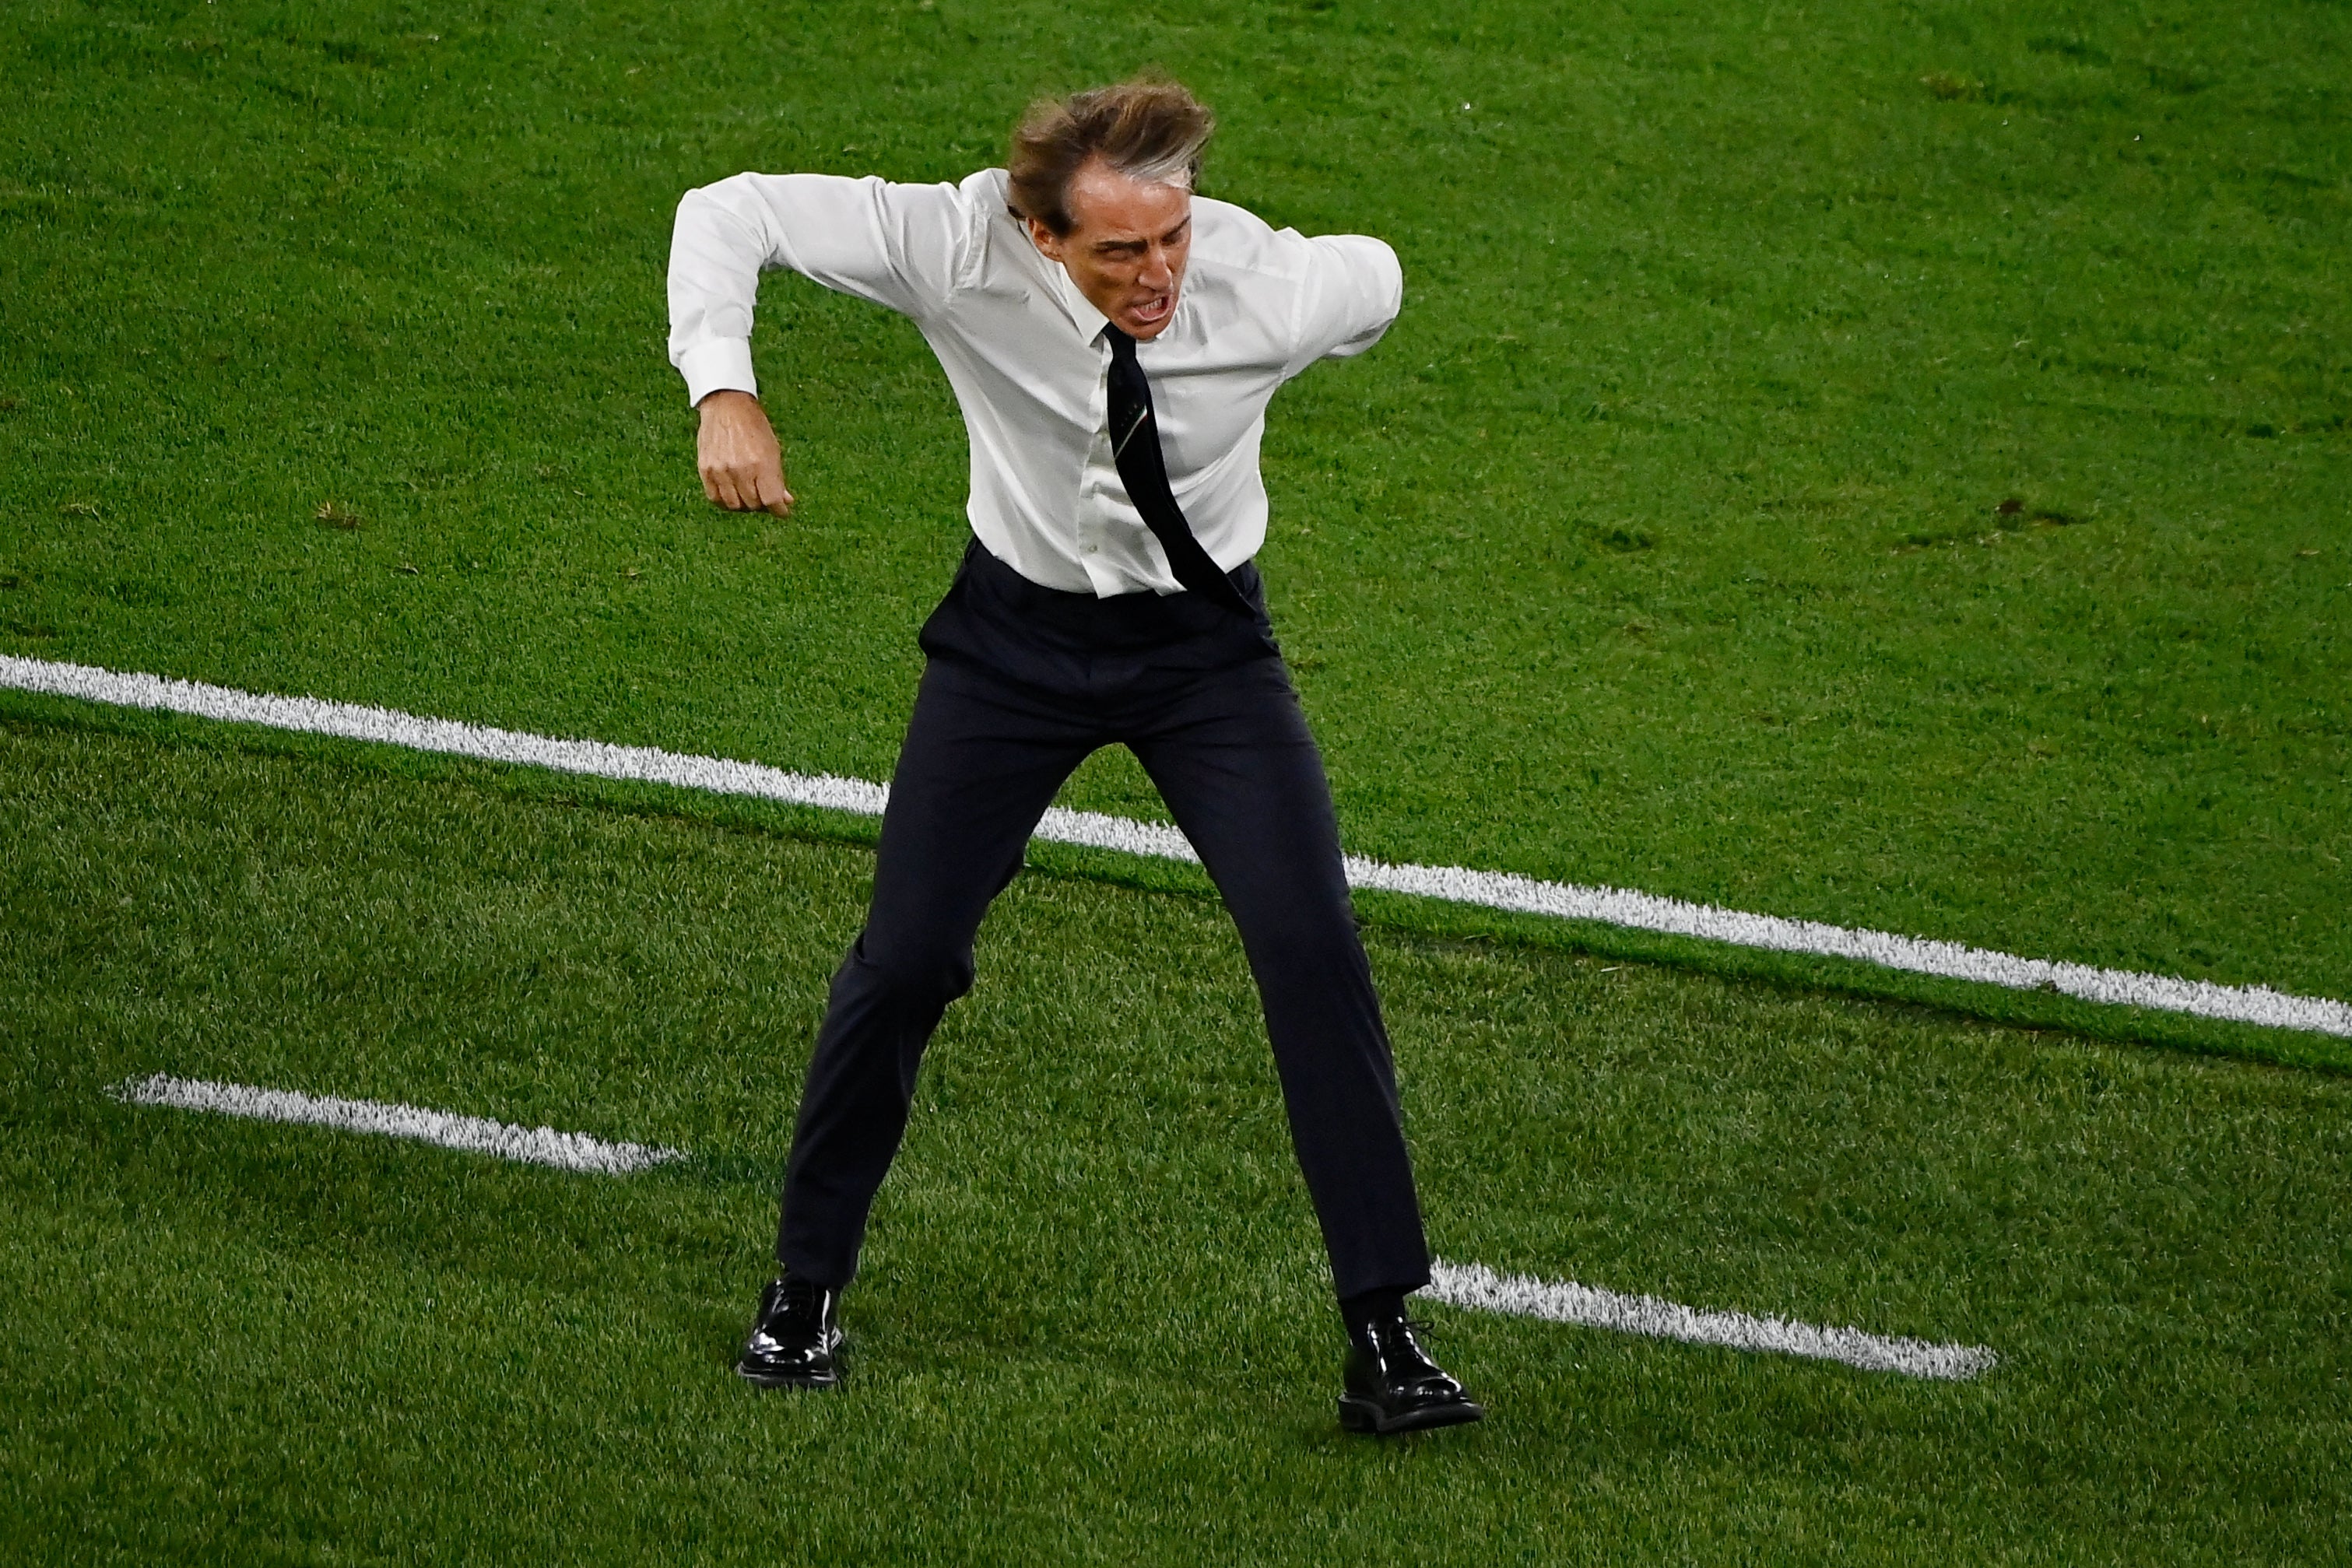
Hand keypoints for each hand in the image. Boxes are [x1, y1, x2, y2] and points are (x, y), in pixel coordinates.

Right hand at [696, 390, 793, 514]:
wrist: (726, 405)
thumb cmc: (754, 426)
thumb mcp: (773, 449)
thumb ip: (778, 478)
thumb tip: (785, 502)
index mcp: (762, 464)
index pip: (772, 500)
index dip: (779, 510)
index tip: (782, 511)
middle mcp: (741, 470)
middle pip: (753, 505)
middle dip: (762, 504)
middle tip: (763, 496)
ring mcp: (721, 471)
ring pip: (734, 505)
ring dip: (744, 504)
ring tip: (748, 494)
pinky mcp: (705, 470)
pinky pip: (715, 498)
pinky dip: (725, 500)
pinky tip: (732, 492)